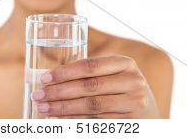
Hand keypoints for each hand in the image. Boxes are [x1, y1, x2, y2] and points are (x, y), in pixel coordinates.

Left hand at [30, 55, 159, 117]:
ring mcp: (134, 104)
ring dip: (63, 109)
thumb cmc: (119, 87)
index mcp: (126, 63)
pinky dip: (74, 122)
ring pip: (91, 107)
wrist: (148, 111)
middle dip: (59, 92)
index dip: (65, 72)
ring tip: (43, 109)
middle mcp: (133, 82)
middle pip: (89, 87)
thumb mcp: (111, 74)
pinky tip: (58, 121)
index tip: (44, 78)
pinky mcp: (130, 124)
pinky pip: (96, 123)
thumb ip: (87, 73)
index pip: (91, 66)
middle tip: (38, 95)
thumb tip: (46, 79)